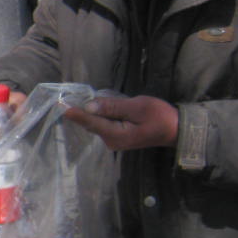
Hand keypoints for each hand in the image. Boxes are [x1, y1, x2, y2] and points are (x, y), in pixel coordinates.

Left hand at [63, 94, 179, 150]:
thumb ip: (113, 107)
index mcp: (116, 135)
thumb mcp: (138, 107)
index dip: (76, 114)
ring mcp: (114, 140)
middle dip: (84, 110)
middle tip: (71, 96)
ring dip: (94, 111)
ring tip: (86, 97)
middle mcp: (111, 141)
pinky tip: (103, 105)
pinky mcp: (118, 137)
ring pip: (98, 122)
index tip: (61, 106)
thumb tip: (89, 106)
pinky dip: (102, 114)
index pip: (91, 122)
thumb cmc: (160, 117)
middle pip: (92, 122)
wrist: (176, 129)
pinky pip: (104, 123)